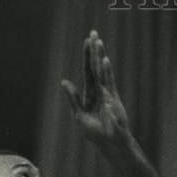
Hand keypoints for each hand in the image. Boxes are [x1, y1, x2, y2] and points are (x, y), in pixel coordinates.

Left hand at [61, 31, 129, 150]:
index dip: (88, 57)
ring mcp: (108, 93)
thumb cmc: (97, 133)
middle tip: (93, 33)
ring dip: (99, 56)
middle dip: (94, 50)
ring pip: (102, 71)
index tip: (88, 41)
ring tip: (98, 41)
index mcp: (91, 94)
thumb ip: (73, 99)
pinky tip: (104, 60)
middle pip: (96, 67)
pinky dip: (106, 72)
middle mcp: (101, 91)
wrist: (112, 143)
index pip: (89, 71)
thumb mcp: (80, 115)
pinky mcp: (113, 100)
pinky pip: (108, 83)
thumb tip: (64, 82)